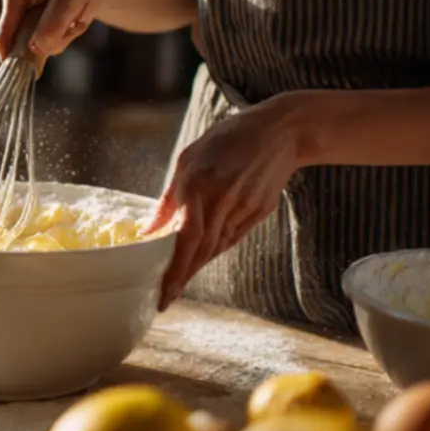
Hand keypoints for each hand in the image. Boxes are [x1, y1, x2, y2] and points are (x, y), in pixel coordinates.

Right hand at [0, 0, 111, 60]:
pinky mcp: (41, 24)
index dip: (14, 58)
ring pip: (41, 46)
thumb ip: (53, 24)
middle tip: (74, 23)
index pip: (4, 37)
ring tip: (78, 16)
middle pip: (24, 45)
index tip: (32, 72)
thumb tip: (36, 49)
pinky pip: (52, 42)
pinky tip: (76, 20)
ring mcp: (29, 17)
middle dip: (52, 40)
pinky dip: (68, 35)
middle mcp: (17, 8)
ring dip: (64, 37)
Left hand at [146, 98, 305, 309]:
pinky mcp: (259, 212)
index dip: (174, 269)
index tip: (163, 292)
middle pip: (201, 250)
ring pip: (216, 247)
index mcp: (199, 184)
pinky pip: (232, 238)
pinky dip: (214, 250)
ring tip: (177, 283)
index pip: (185, 238)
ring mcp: (244, 208)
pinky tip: (201, 258)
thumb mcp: (188, 158)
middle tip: (165, 298)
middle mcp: (222, 200)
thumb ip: (170, 198)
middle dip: (182, 278)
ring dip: (196, 267)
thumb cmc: (227, 139)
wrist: (280, 132)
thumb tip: (150, 230)